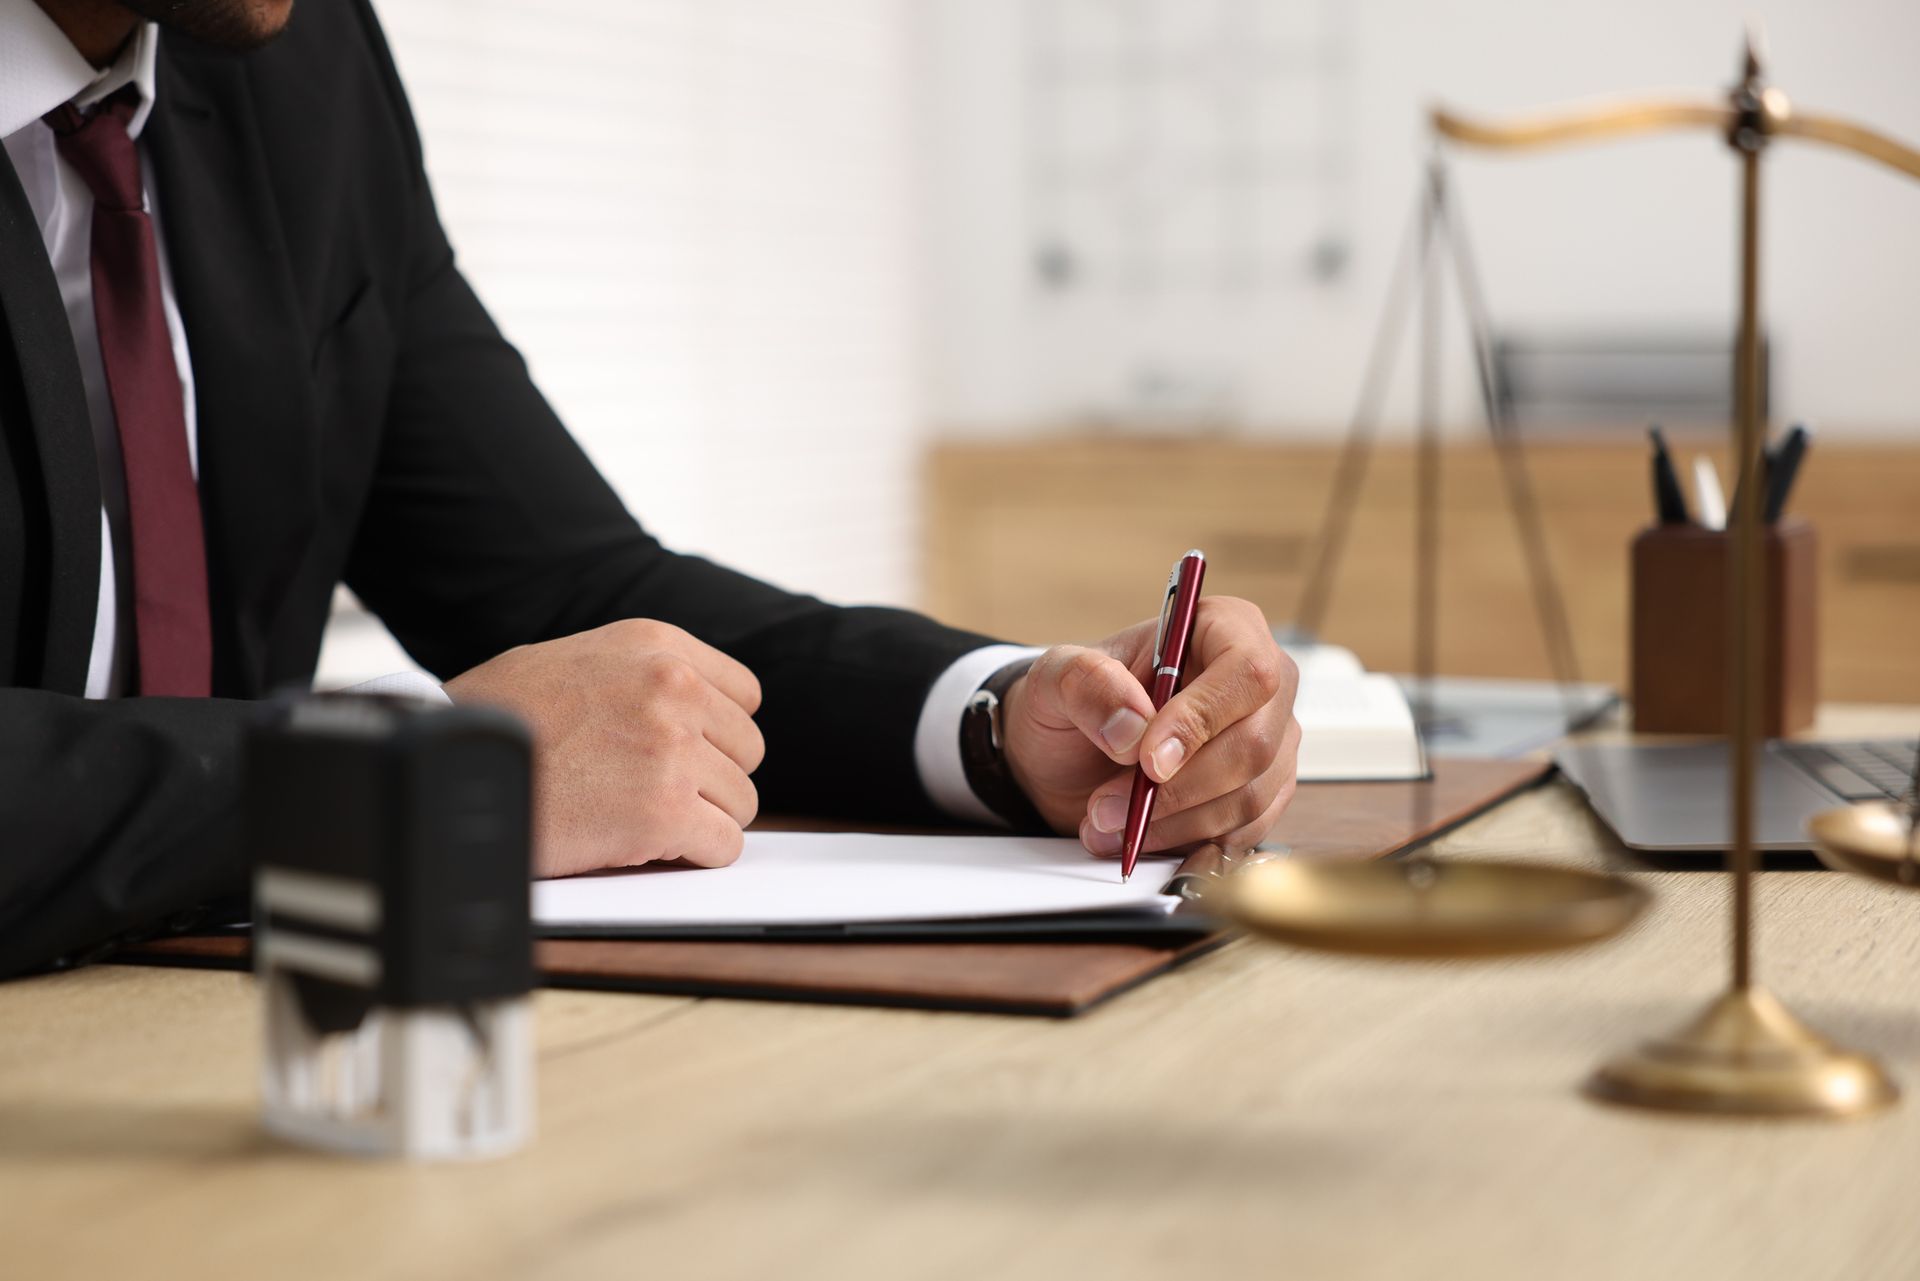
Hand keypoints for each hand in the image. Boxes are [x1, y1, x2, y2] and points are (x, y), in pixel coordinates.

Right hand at [445, 619, 763, 877]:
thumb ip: (642, 675)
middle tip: (654, 791)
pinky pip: (723, 847)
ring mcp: (672, 750)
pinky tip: (645, 845)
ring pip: (742, 802)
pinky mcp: (663, 812)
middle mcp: (674, 689)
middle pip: (747, 752)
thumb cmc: (498, 716)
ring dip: (700, 819)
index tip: (686, 751)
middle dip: (710, 778)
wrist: (452, 763)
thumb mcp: (578, 659)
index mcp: (657, 647)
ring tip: (638, 815)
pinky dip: (693, 856)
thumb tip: (695, 705)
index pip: (745, 695)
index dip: (717, 732)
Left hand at [1000, 597, 1299, 858]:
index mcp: (1224, 628)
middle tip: (1107, 805)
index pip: (1246, 672)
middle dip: (1176, 789)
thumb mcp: (1056, 678)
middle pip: (1254, 744)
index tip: (1147, 761)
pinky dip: (1186, 842)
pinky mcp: (1263, 792)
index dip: (1201, 721)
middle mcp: (1262, 684)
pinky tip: (1140, 835)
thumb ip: (1086, 684)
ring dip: (1172, 822)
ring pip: (1248, 797)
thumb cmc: (1077, 701)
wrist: (1073, 754)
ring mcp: (1271, 741)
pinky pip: (1245, 830)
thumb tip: (1132, 726)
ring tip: (1107, 822)